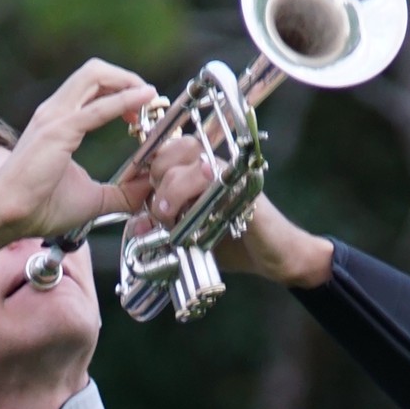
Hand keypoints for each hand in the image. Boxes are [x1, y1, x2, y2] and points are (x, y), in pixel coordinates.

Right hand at [0, 62, 156, 247]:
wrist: (7, 214)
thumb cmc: (40, 207)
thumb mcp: (92, 200)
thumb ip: (121, 194)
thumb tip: (148, 191)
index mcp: (60, 120)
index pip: (94, 88)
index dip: (123, 92)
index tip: (144, 114)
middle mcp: (56, 110)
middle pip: (96, 72)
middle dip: (128, 79)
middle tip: (151, 104)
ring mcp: (55, 117)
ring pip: (96, 76)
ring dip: (128, 83)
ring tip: (150, 102)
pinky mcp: (59, 131)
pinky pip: (97, 109)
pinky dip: (125, 102)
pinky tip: (144, 100)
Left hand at [142, 135, 333, 288]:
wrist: (273, 257)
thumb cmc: (233, 244)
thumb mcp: (191, 236)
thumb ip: (165, 228)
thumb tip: (136, 226)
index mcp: (199, 169)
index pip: (163, 151)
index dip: (148, 172)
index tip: (147, 202)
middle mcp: (213, 164)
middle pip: (171, 151)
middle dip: (157, 182)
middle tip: (162, 214)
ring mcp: (230, 172)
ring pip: (185, 164)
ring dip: (171, 193)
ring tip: (171, 219)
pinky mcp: (242, 188)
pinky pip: (210, 182)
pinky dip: (194, 201)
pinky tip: (194, 221)